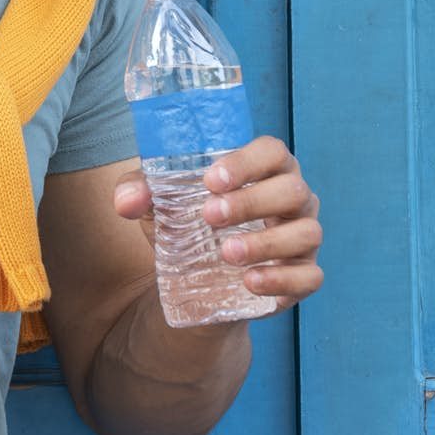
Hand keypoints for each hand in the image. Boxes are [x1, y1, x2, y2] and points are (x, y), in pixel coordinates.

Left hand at [111, 136, 323, 311]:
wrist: (198, 280)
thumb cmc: (190, 224)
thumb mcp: (161, 205)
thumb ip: (142, 192)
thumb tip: (125, 200)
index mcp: (266, 169)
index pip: (271, 151)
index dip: (246, 162)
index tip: (211, 179)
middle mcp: (293, 198)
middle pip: (292, 190)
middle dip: (251, 202)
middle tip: (210, 216)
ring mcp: (302, 236)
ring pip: (306, 233)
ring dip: (266, 243)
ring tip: (226, 253)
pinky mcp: (303, 275)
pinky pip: (310, 277)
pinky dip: (282, 280)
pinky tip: (249, 282)